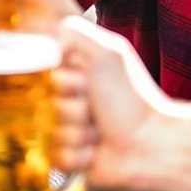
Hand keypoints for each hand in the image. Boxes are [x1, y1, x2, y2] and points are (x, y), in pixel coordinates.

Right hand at [54, 16, 172, 189]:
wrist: (151, 142)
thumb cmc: (131, 97)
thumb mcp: (107, 52)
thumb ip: (73, 32)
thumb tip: (46, 35)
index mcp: (70, 74)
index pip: (39, 76)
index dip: (63, 82)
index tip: (85, 82)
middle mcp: (64, 100)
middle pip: (41, 106)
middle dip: (71, 109)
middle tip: (95, 109)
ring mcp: (63, 129)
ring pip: (47, 133)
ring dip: (77, 133)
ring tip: (99, 131)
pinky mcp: (66, 158)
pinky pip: (55, 157)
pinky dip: (78, 155)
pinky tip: (95, 150)